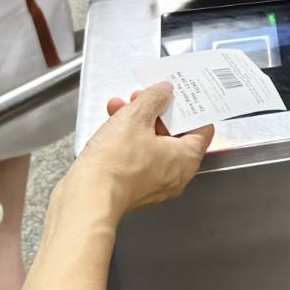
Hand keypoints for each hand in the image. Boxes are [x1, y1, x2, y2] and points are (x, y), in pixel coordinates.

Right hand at [70, 82, 212, 217]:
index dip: (189, 108)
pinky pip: (137, 158)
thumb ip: (154, 99)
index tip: (177, 96)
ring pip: (152, 145)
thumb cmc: (116, 164)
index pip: (202, 128)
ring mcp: (154, 184)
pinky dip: (127, 141)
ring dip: (137, 123)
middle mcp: (176, 175)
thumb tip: (164, 92)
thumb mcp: (136, 117)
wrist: (87, 197)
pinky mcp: (133, 188)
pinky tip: (111, 125)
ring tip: (120, 108)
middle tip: (143, 98)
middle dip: (155, 112)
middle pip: (174, 134)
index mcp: (186, 158)